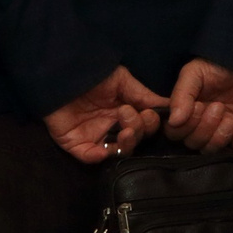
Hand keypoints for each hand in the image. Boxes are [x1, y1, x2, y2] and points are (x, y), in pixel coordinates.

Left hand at [41, 67, 166, 163]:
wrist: (62, 75)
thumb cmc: (93, 74)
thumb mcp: (123, 81)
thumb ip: (144, 95)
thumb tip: (170, 106)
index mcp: (126, 112)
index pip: (146, 125)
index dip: (150, 122)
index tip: (149, 113)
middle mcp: (113, 126)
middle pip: (135, 139)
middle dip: (138, 130)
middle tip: (127, 114)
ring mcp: (95, 136)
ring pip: (117, 151)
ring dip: (126, 144)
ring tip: (125, 131)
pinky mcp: (76, 144)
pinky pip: (89, 157)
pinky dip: (97, 157)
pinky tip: (104, 150)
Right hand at [168, 58, 232, 154]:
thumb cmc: (216, 65)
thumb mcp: (193, 74)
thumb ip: (181, 96)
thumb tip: (174, 121)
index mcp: (184, 113)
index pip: (175, 134)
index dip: (184, 127)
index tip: (197, 106)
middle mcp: (200, 125)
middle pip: (193, 144)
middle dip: (204, 128)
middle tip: (217, 106)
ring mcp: (221, 130)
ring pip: (212, 150)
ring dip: (220, 137)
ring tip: (228, 118)